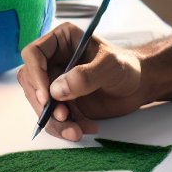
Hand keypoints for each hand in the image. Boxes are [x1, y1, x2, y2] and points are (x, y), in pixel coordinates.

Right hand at [17, 23, 146, 140]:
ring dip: (55, 121)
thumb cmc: (127, 66)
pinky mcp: (62, 101)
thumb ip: (86, 75)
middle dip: (44, 105)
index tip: (46, 97)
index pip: (33, 54)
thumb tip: (56, 89)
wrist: (139, 85)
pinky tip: (84, 129)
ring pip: (40, 104)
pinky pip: (53, 117)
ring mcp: (56, 82)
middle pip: (32, 83)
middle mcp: (54, 60)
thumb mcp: (111, 66)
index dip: (35, 75)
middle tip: (63, 117)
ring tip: (76, 131)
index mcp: (61, 41)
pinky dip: (65, 127)